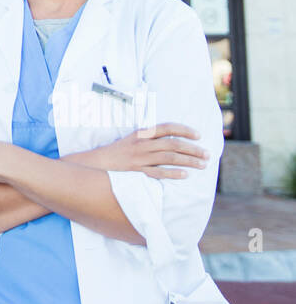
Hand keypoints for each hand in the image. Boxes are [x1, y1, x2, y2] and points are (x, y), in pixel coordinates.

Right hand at [72, 123, 208, 179]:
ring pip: (169, 158)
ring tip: (203, 165)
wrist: (96, 163)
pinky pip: (158, 173)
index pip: (167, 127)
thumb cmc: (116, 152)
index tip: (198, 135)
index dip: (184, 130)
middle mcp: (142, 144)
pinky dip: (173, 174)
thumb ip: (149, 138)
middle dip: (193, 148)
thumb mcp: (132, 139)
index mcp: (142, 133)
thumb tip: (170, 139)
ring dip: (189, 161)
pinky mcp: (137, 172)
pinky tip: (185, 175)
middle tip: (207, 154)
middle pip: (173, 144)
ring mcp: (140, 159)